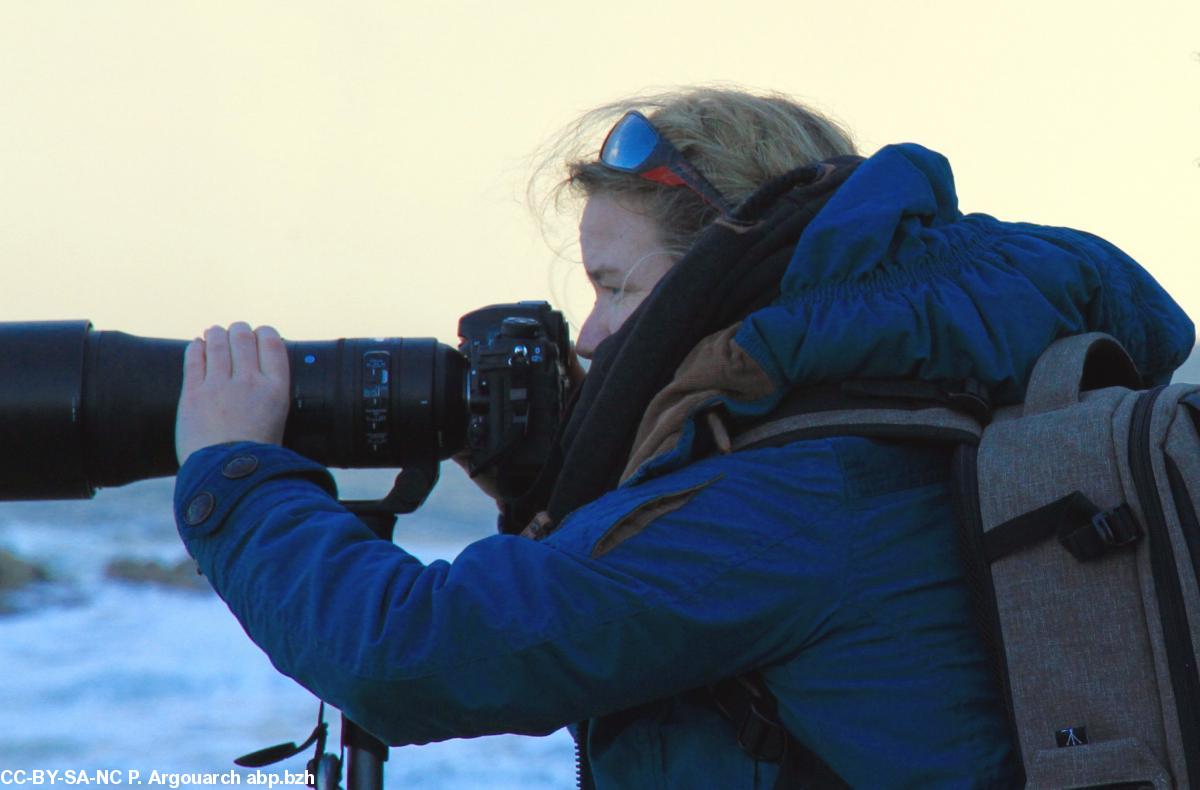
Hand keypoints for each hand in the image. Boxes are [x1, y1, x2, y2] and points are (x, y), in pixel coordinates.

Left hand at [175, 322, 289, 465]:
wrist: (228, 476)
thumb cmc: (257, 456)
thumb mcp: (278, 421)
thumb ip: (270, 397)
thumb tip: (264, 380)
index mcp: (276, 389)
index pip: (272, 344)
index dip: (265, 333)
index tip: (260, 334)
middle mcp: (249, 382)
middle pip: (243, 338)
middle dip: (239, 331)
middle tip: (236, 332)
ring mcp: (219, 386)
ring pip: (217, 342)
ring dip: (216, 334)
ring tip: (214, 334)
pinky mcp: (193, 394)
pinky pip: (194, 358)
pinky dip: (196, 347)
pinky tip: (197, 345)